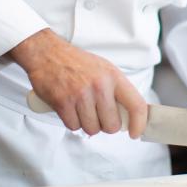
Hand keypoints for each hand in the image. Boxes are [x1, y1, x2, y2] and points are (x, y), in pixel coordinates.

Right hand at [9, 29, 146, 138]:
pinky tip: (69, 108)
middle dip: (105, 125)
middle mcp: (100, 86)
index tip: (135, 133)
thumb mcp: (104, 69)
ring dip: (86, 124)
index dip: (139, 124)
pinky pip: (74, 126)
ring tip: (81, 108)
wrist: (47, 53)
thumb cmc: (76, 62)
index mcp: (114, 76)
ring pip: (92, 129)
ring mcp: (81, 94)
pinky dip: (71, 121)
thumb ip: (117, 90)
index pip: (136, 105)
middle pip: (112, 125)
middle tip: (97, 114)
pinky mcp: (63, 102)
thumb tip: (128, 115)